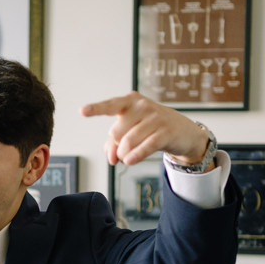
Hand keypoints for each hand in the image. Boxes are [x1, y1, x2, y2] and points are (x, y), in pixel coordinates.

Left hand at [80, 91, 213, 167]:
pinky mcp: (165, 132)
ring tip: (127, 157)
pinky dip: (135, 156)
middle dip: (116, 146)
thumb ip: (114, 143)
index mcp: (130, 101)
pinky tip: (129, 161)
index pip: (110, 105)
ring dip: (124, 155)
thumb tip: (111, 158)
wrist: (182, 132)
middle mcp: (142, 106)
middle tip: (123, 150)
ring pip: (128, 142)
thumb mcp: (130, 131)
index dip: (95, 109)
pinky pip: (144, 147)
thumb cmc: (151, 128)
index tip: (82, 111)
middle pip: (116, 133)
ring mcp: (155, 117)